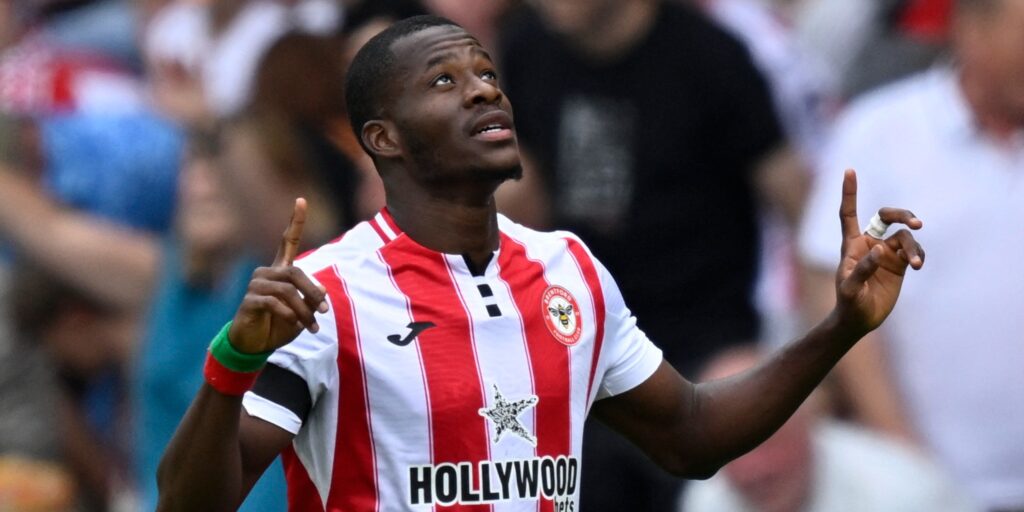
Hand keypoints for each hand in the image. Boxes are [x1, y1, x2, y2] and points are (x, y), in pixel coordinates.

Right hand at [228, 199, 327, 353]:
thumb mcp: (303, 313)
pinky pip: (274, 303)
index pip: (287, 241)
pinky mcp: (249, 300)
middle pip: (295, 272)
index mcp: (280, 271)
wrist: (255, 345)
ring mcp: (256, 285)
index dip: (295, 221)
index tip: (301, 199)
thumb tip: (322, 292)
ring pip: (287, 290)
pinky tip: (294, 324)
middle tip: (324, 312)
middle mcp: (267, 273)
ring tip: (312, 327)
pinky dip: (289, 314)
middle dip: (313, 292)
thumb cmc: (279, 325)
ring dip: (304, 310)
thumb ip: (311, 300)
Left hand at [833, 170, 924, 334]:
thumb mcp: (850, 287)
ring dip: (914, 247)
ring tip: (916, 263)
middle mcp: (869, 243)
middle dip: (901, 215)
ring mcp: (886, 252)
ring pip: (905, 237)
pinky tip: (918, 265)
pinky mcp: (900, 264)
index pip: (849, 213)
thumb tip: (880, 250)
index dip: (850, 192)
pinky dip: (918, 255)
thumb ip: (862, 268)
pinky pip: (914, 251)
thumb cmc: (848, 303)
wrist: (860, 320)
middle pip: (886, 217)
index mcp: (851, 244)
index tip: (850, 170)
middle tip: (915, 223)